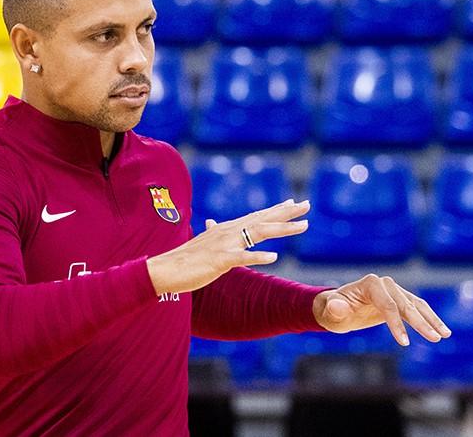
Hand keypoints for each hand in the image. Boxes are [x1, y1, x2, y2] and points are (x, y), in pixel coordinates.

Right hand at [147, 199, 309, 294]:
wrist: (165, 269)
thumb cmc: (185, 259)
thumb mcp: (202, 243)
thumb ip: (210, 233)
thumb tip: (210, 222)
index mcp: (226, 229)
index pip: (256, 216)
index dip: (276, 210)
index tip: (294, 204)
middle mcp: (228, 232)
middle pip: (262, 220)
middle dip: (286, 213)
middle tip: (307, 205)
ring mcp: (224, 245)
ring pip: (258, 233)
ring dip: (282, 229)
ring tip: (303, 226)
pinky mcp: (219, 261)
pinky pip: (242, 258)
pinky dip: (258, 257)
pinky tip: (274, 257)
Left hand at [313, 274, 451, 345]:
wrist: (336, 308)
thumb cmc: (333, 310)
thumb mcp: (331, 312)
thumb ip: (334, 308)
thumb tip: (336, 306)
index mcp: (371, 284)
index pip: (388, 305)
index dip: (397, 324)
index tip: (404, 343)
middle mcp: (385, 284)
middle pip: (406, 305)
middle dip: (421, 323)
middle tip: (435, 338)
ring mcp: (394, 291)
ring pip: (417, 306)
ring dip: (432, 320)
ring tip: (444, 335)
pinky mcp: (399, 299)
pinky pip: (417, 309)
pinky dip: (429, 319)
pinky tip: (442, 331)